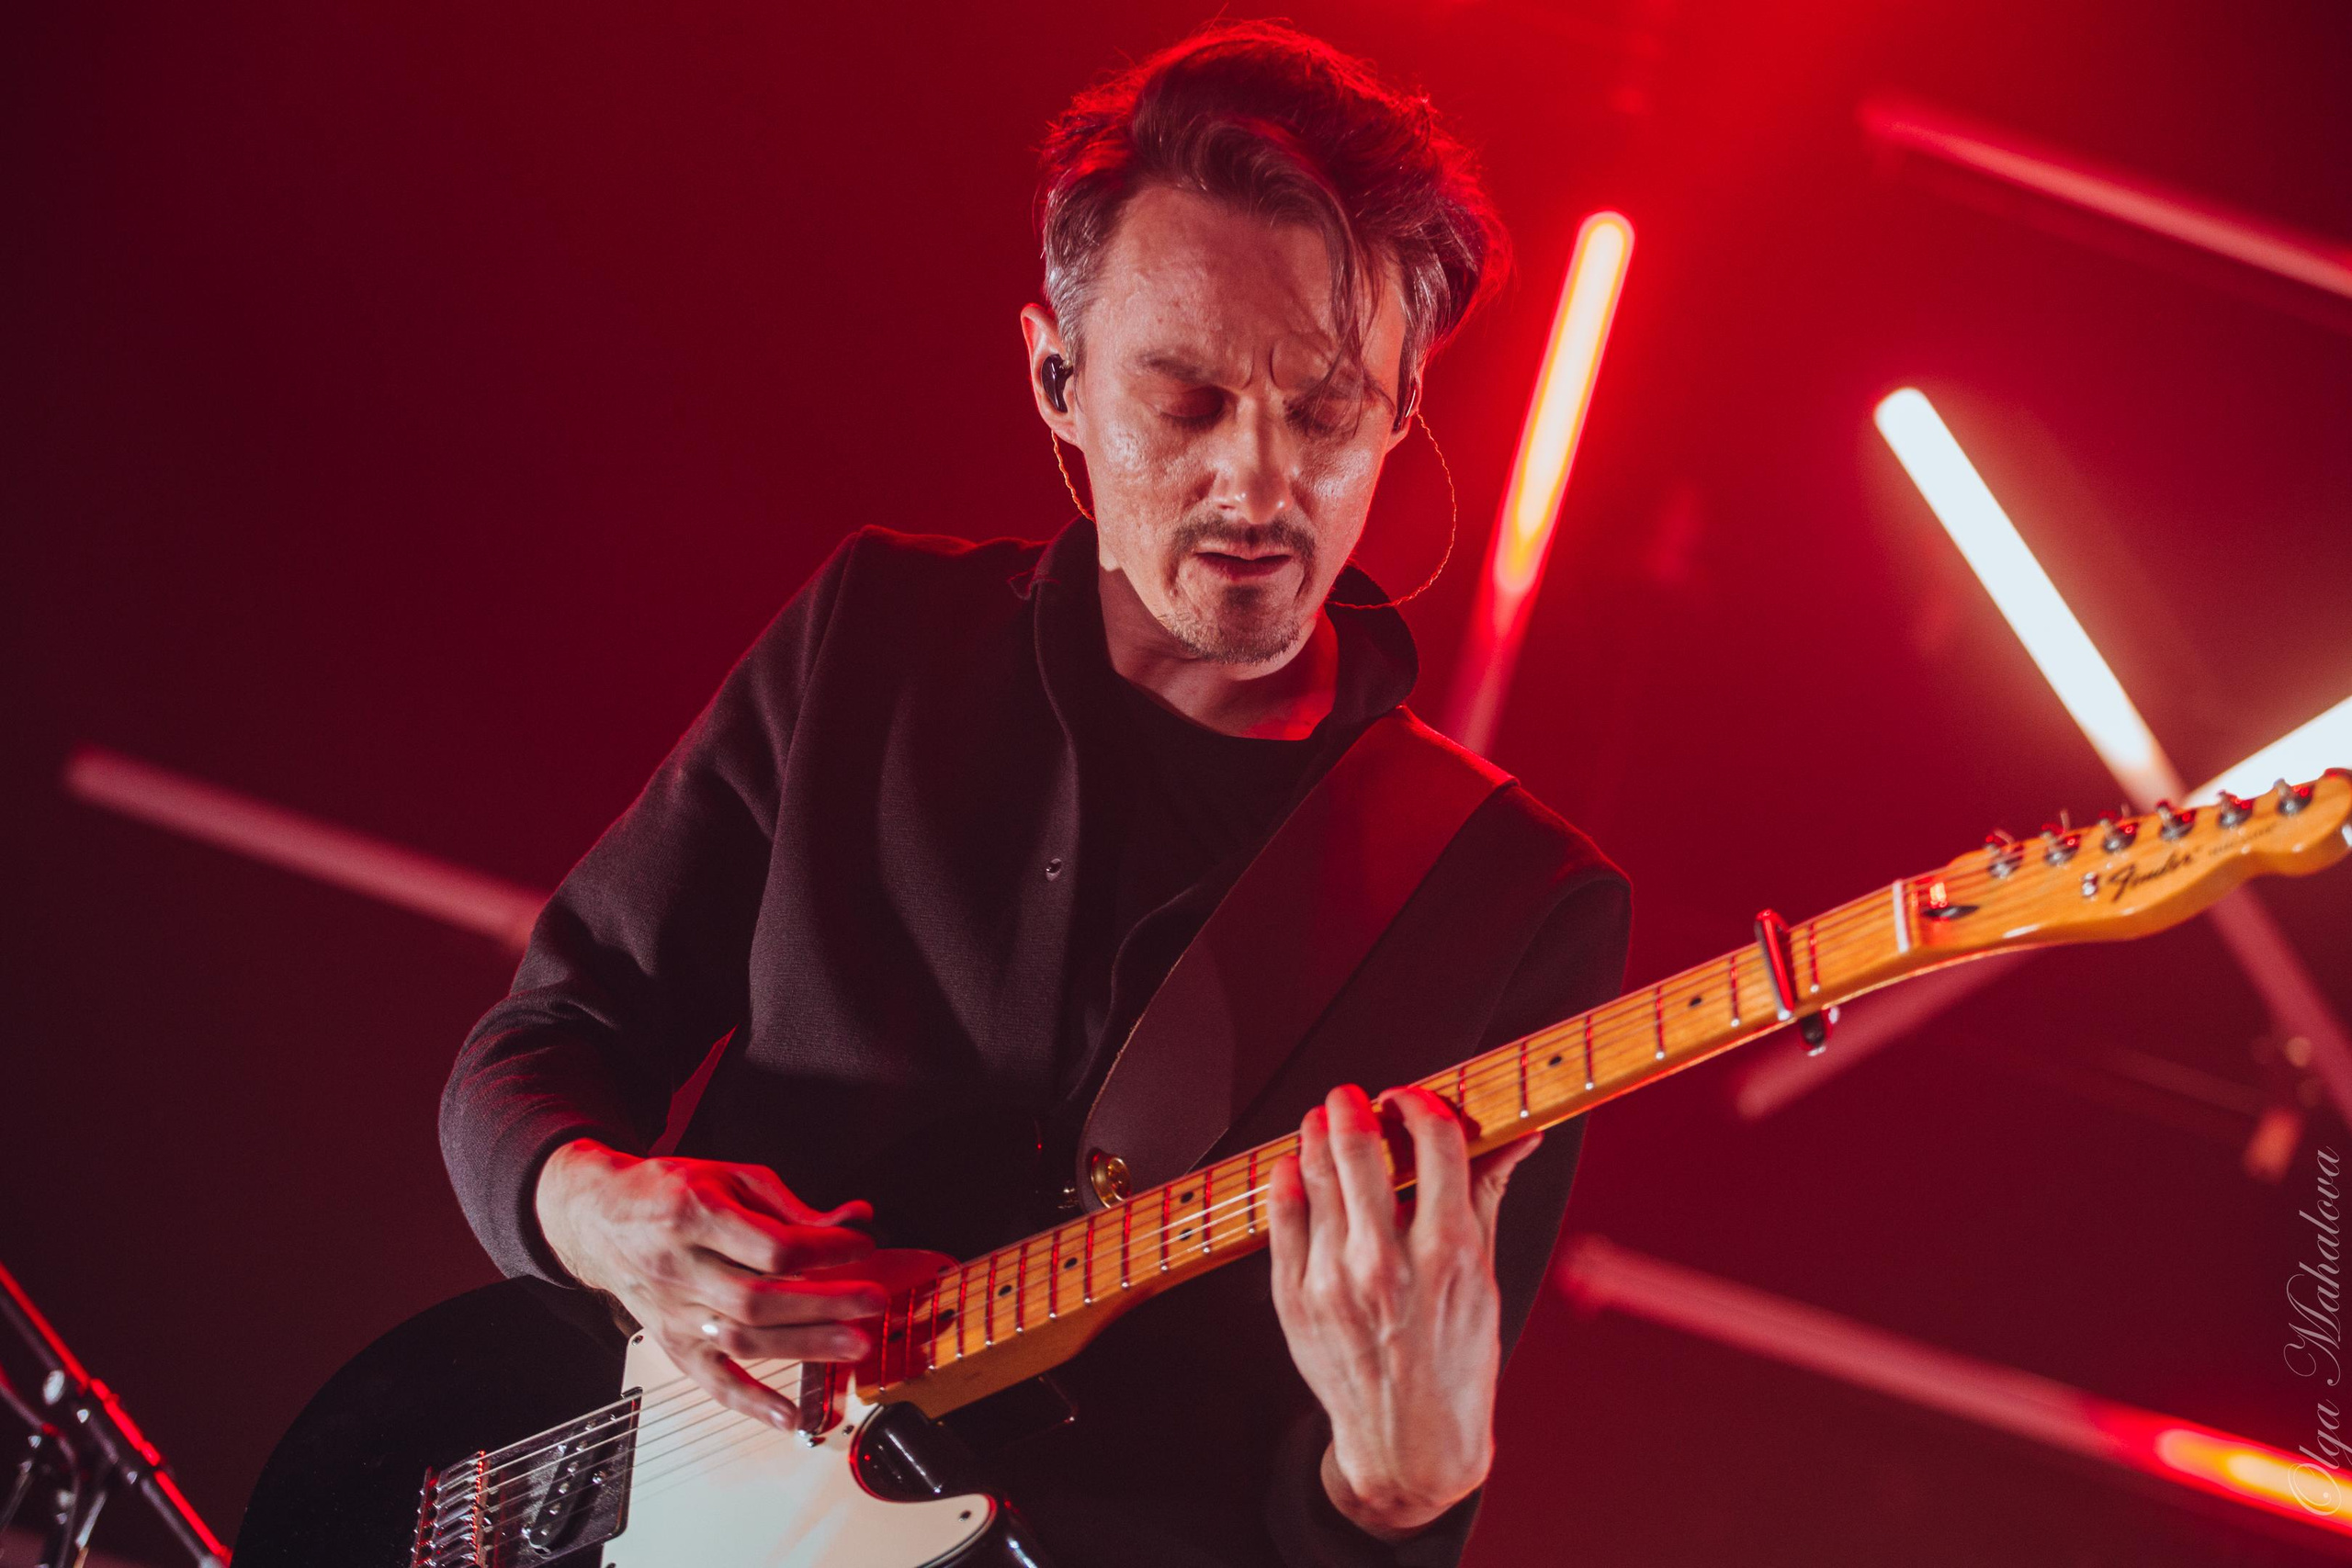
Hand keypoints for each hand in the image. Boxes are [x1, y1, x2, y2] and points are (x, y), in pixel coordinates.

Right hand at [534, 1138, 882, 1429]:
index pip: (772, 1246)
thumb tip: (855, 1221)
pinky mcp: (672, 1343)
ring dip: (804, 1347)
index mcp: (694, 1215)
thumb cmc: (670, 1192)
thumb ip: (792, 1206)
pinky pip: (711, 1381)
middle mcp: (679, 1267)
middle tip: (872, 1302)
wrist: (599, 1217)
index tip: (860, 1246)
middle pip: (760, 1297)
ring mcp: (673, 1311)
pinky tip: (789, 1416)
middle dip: (825, 1304)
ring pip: (743, 1339)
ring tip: (854, 1346)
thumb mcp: (731, 1178)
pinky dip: (751, 1402)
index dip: (825, 1249)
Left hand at [1267, 1084, 1544, 1539]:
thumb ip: (1489, 1194)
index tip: (1410, 1098)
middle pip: (1360, 1149)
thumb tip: (1521, 1135)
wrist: (1408, 1442)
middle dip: (1354, 1106)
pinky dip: (1289, 1179)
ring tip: (1324, 1119)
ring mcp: (1333, 1281)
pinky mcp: (1295, 1299)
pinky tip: (1297, 1164)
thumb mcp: (1483, 1277)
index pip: (1433, 1141)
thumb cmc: (1453, 1361)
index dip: (1419, 1103)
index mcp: (1445, 1253)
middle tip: (1353, 1095)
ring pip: (1315, 1175)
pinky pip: (1282, 1218)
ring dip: (1318, 1132)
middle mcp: (1386, 1263)